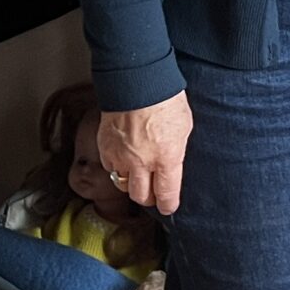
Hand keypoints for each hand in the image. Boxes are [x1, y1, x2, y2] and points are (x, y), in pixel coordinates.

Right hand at [100, 92, 194, 215]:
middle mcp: (142, 162)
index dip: (167, 205)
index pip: (166, 194)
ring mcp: (121, 157)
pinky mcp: (105, 149)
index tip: (168, 207)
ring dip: (131, 183)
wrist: (137, 82)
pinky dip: (117, 167)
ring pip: (123, 184)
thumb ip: (176, 151)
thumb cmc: (166, 100)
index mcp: (167, 158)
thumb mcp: (184, 127)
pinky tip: (124, 158)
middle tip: (152, 193)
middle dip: (148, 198)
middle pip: (141, 196)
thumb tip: (173, 166)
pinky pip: (111, 168)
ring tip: (138, 175)